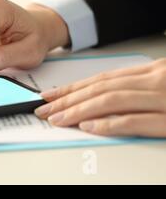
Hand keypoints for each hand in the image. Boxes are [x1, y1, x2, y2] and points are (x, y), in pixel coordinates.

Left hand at [35, 58, 165, 136]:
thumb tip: (101, 97)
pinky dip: (107, 124)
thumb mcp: (164, 83)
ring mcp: (162, 98)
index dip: (72, 87)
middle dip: (67, 99)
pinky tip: (87, 127)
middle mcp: (154, 80)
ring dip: (78, 110)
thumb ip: (136, 86)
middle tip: (44, 109)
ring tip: (57, 119)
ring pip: (110, 101)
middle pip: (100, 88)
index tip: (50, 95)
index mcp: (151, 71)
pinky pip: (133, 121)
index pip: (102, 79)